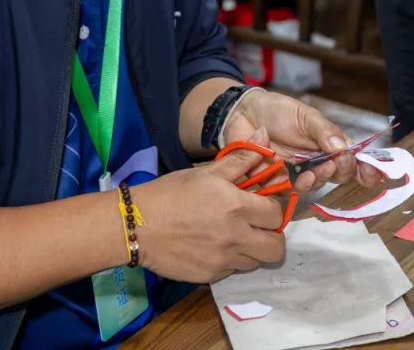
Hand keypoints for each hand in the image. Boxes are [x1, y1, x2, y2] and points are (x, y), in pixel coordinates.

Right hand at [132, 128, 285, 281]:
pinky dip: (230, 260)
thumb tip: (265, 138)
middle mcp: (236, 236)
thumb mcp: (206, 172)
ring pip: (256, 261)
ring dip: (251, 250)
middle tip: (257, 227)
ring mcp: (223, 259)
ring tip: (234, 236)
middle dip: (271, 236)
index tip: (262, 205)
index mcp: (237, 206)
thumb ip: (241, 158)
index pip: (276, 213)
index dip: (272, 208)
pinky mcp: (210, 276)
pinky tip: (213, 247)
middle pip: (275, 247)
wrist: (136, 225)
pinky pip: (233, 271)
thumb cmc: (171, 193)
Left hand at [222, 91, 383, 191]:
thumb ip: (324, 131)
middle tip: (335, 163)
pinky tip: (288, 171)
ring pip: (314, 185)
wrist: (244, 113)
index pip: (352, 160)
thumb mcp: (305, 115)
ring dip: (316, 180)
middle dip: (340, 172)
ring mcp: (297, 173)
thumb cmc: (278, 111)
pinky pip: (286, 189)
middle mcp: (316, 162)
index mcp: (329, 145)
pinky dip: (290, 183)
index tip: (372, 175)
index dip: (365, 170)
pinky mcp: (276, 180)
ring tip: (312, 171)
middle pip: (337, 176)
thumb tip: (344, 149)